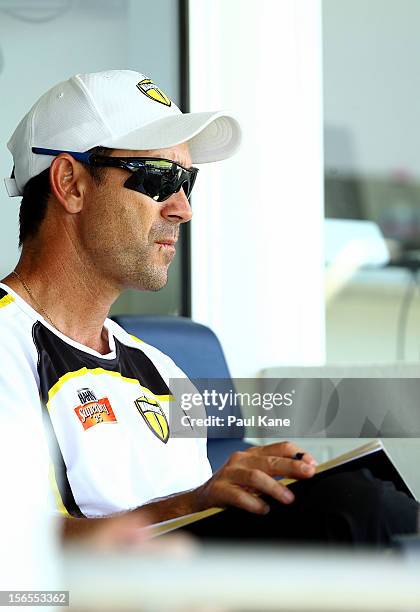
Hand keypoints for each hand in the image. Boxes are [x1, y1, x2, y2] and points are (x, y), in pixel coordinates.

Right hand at [195, 441, 316, 514]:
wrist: (201, 496)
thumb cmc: (233, 485)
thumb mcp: (254, 475)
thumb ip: (275, 473)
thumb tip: (304, 475)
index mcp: (253, 454)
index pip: (279, 447)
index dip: (297, 454)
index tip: (312, 464)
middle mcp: (241, 459)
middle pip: (270, 460)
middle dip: (291, 466)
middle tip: (308, 473)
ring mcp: (229, 473)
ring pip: (255, 476)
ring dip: (274, 487)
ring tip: (288, 498)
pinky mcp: (219, 489)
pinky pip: (237, 495)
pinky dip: (253, 502)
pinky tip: (263, 508)